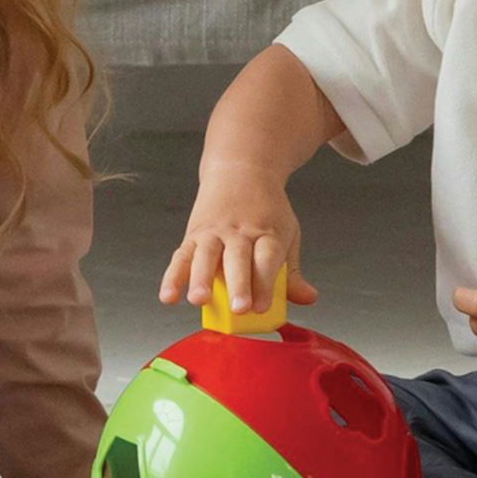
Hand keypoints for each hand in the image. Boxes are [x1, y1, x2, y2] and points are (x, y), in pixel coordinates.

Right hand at [158, 162, 320, 317]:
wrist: (241, 169)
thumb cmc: (265, 210)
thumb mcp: (286, 233)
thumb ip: (292, 272)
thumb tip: (308, 298)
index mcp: (267, 231)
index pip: (267, 258)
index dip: (264, 283)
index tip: (261, 307)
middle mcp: (239, 231)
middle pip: (238, 259)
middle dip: (238, 284)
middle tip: (239, 308)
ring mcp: (214, 232)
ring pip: (206, 255)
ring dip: (201, 278)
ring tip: (199, 299)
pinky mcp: (193, 235)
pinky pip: (181, 256)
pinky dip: (172, 277)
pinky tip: (168, 296)